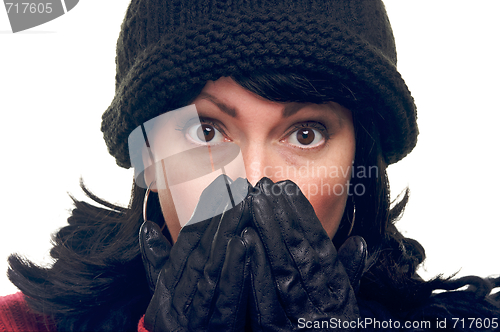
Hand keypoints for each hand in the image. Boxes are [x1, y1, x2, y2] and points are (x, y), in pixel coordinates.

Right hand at [140, 175, 251, 330]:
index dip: (202, 214)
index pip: (184, 247)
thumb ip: (159, 263)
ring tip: (242, 205)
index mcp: (166, 291)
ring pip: (210, 270)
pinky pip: (226, 299)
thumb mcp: (167, 296)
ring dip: (226, 234)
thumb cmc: (178, 327)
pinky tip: (245, 242)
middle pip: (199, 253)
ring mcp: (194, 320)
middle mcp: (175, 304)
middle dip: (218, 216)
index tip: (218, 187)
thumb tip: (148, 228)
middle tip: (235, 186)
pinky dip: (235, 269)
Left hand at [244, 177, 362, 330]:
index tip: (287, 188)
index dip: (302, 217)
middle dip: (281, 217)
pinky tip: (243, 240)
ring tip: (252, 201)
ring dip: (268, 234)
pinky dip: (256, 269)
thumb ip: (347, 277)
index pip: (320, 250)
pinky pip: (266, 302)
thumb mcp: (343, 311)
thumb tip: (361, 242)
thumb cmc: (329, 331)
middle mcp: (325, 311)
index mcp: (340, 300)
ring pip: (284, 272)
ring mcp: (303, 326)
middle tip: (264, 185)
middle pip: (301, 256)